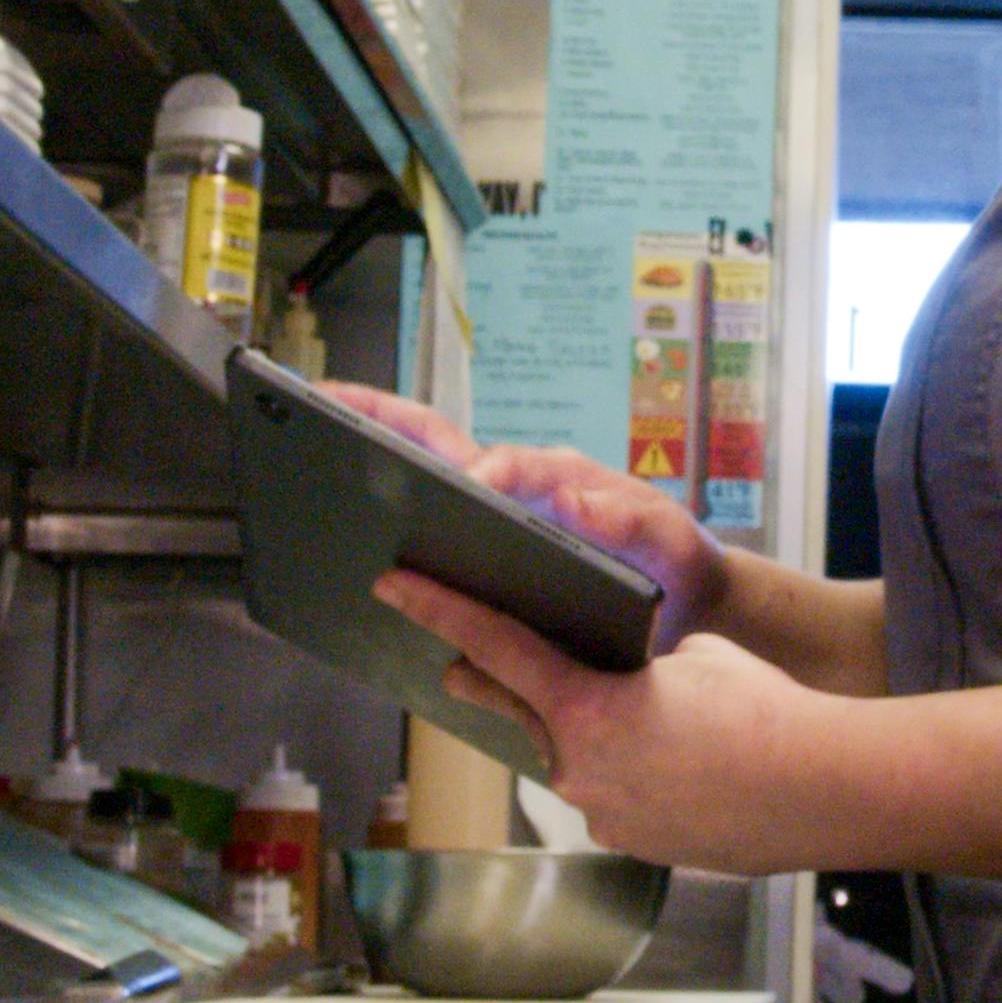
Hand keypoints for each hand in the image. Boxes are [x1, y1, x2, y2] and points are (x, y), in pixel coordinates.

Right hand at [318, 385, 728, 649]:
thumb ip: (625, 517)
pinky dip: (396, 534)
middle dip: (375, 416)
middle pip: (435, 443)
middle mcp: (516, 487)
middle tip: (315, 401)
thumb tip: (566, 499)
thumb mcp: (665, 536)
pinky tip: (359, 562)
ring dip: (370, 470)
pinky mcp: (495, 555)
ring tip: (310, 474)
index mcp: (549, 477)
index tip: (426, 472)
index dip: (458, 465)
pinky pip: (438, 540)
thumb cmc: (676, 558)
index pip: (489, 459)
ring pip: (426, 484)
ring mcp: (500, 517)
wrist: (691, 601)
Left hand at [376, 571, 834, 875]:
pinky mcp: (638, 844)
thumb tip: (631, 688)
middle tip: (455, 668)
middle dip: (488, 687)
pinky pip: (613, 798)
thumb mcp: (696, 659)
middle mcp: (580, 769)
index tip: (394, 586)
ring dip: (579, 737)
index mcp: (587, 709)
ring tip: (623, 718)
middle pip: (519, 714)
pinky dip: (626, 775)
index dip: (440, 609)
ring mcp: (606, 815)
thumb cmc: (766, 713)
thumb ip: (640, 667)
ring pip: (571, 763)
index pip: (496, 647)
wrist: (824, 790)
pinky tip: (668, 764)